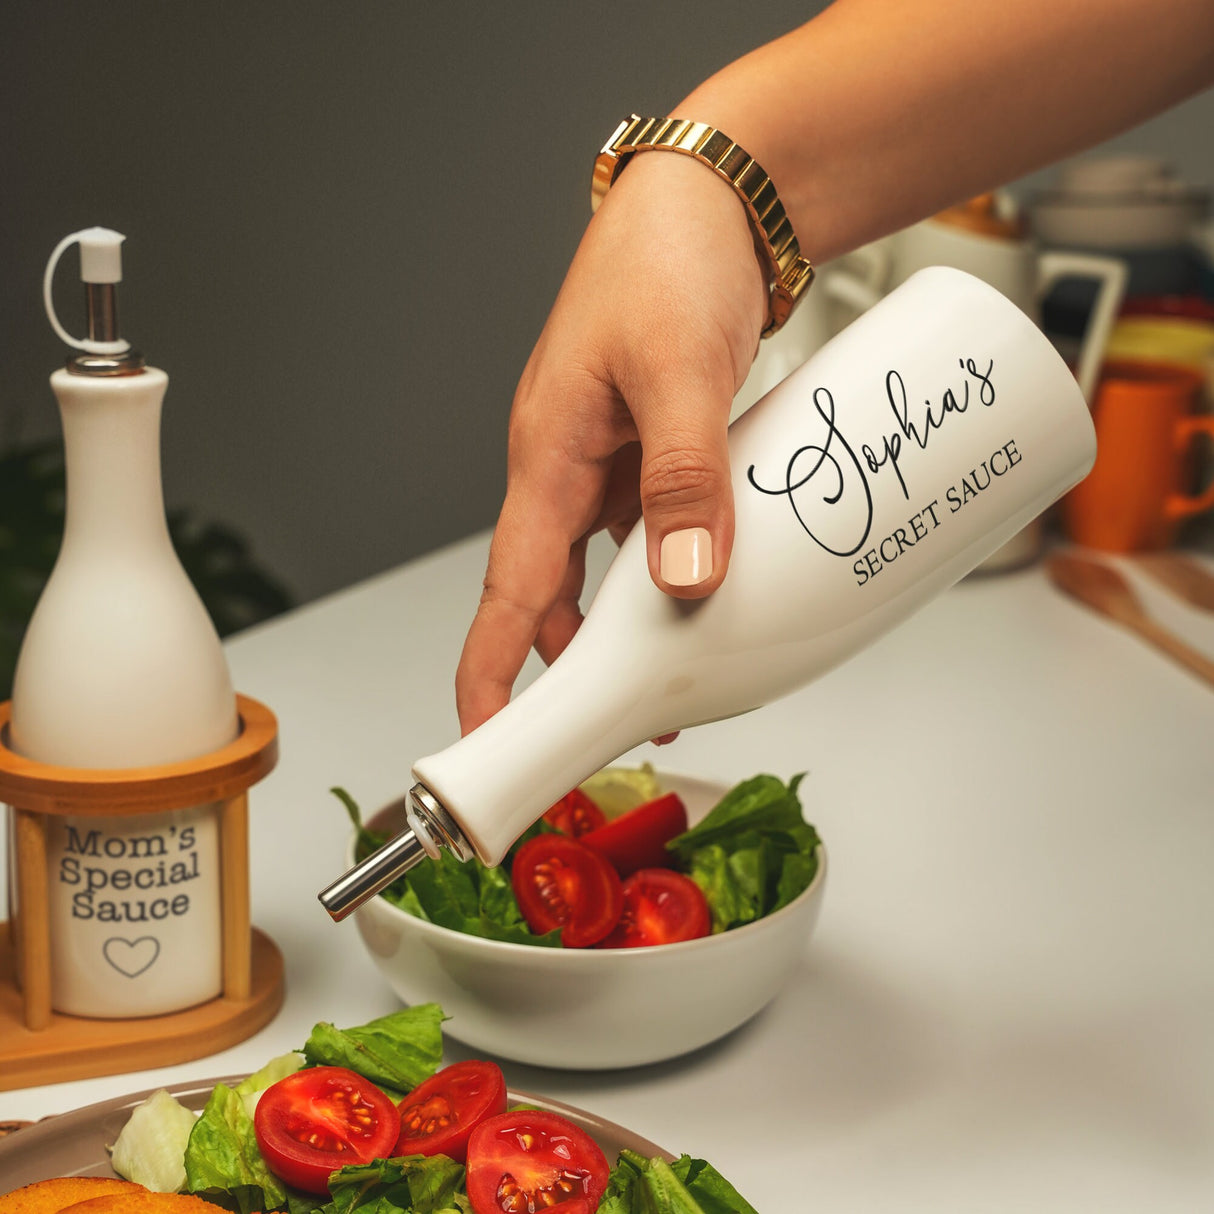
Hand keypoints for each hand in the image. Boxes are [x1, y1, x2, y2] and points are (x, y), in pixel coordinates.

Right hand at [455, 151, 767, 734]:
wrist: (712, 201)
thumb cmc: (668, 261)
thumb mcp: (677, 372)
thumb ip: (683, 478)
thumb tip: (686, 580)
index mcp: (546, 454)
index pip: (507, 590)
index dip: (491, 672)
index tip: (482, 739)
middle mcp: (566, 466)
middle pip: (550, 595)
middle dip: (568, 669)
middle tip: (601, 734)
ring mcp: (607, 460)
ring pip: (599, 570)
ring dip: (625, 626)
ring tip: (669, 679)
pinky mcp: (648, 451)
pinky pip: (645, 533)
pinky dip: (665, 573)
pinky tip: (703, 591)